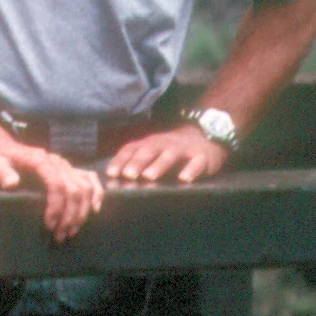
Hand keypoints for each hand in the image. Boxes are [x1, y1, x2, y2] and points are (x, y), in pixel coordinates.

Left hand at [0, 130, 102, 239]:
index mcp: (38, 159)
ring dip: (82, 211)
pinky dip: (96, 193)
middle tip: (59, 236)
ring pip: (85, 186)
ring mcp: (63, 164)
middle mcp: (56, 161)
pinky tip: (95, 209)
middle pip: (74, 189)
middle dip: (70, 216)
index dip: (57, 207)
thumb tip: (12, 183)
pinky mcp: (66, 169)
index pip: (57, 184)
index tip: (49, 226)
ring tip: (71, 231)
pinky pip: (89, 178)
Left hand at [104, 123, 227, 184]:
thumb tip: (115, 178)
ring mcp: (184, 149)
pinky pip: (196, 163)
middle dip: (137, 162)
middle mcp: (164, 144)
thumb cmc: (171, 149)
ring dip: (159, 165)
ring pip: (170, 155)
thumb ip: (137, 160)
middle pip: (149, 151)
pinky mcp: (201, 157)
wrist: (204, 136)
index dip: (121, 160)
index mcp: (149, 143)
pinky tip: (184, 179)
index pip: (132, 149)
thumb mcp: (153, 150)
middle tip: (127, 175)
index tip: (111, 173)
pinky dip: (191, 170)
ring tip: (149, 176)